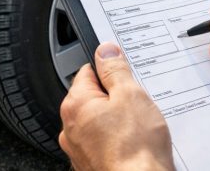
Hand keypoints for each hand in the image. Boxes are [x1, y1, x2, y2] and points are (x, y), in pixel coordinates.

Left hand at [59, 43, 172, 170]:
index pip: (88, 72)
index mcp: (75, 104)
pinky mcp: (91, 164)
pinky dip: (117, 141)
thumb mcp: (131, 96)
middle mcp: (70, 127)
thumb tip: (105, 51)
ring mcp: (79, 149)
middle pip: (93, 98)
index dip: (110, 71)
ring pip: (99, 122)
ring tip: (139, 128)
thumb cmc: (134, 149)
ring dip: (117, 121)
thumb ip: (115, 70)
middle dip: (115, 98)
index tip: (125, 75)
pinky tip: (134, 145)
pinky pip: (104, 143)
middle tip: (137, 105)